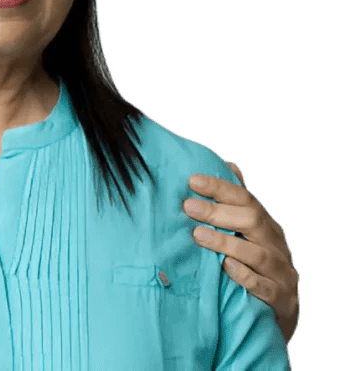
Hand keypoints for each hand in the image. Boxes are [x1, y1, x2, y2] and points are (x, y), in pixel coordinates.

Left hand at [184, 162, 298, 342]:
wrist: (280, 304)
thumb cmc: (255, 260)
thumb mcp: (247, 230)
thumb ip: (235, 202)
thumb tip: (227, 164)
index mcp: (264, 223)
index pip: (244, 198)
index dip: (219, 187)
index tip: (192, 180)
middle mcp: (274, 242)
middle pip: (251, 220)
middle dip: (218, 212)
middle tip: (188, 207)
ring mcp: (279, 269)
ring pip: (256, 252)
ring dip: (225, 242)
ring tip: (198, 235)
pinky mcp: (279, 295)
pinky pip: (262, 284)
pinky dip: (243, 274)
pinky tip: (225, 267)